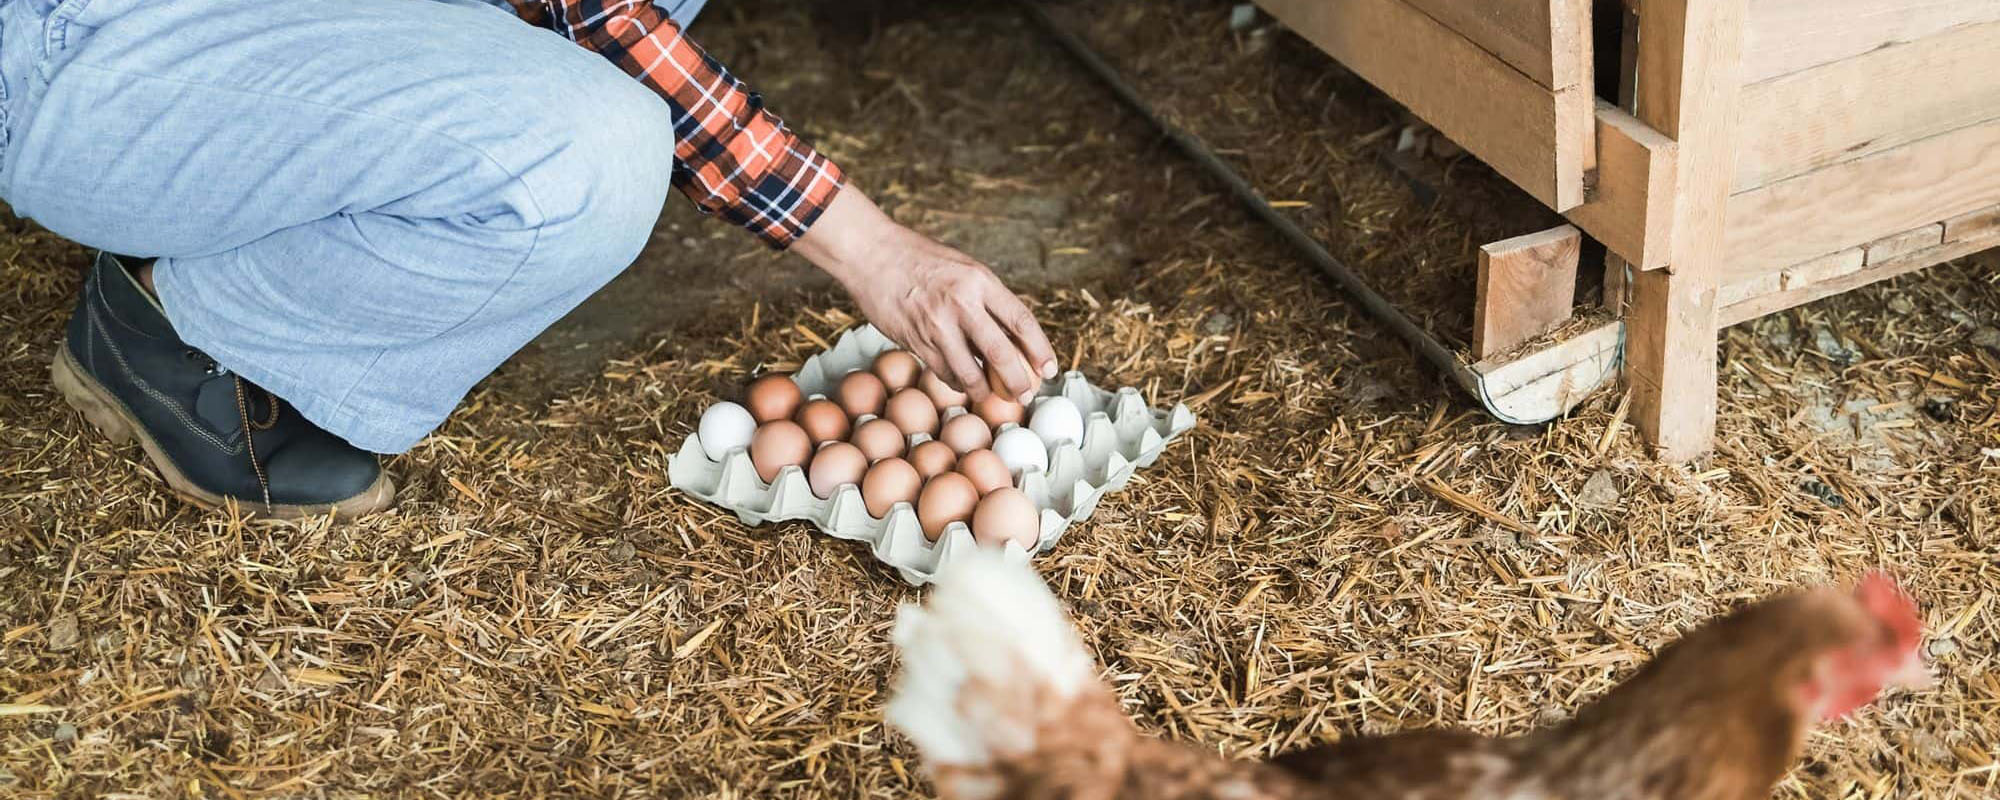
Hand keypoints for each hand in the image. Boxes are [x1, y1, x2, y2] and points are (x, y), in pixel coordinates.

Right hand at [793, 187, 1056, 401]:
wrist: (872, 254)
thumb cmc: (920, 259)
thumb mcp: (963, 268)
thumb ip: (987, 298)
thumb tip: (1013, 334)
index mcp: (979, 281)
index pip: (1021, 320)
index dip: (1039, 349)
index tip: (1048, 369)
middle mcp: (961, 303)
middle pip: (1000, 353)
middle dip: (1017, 381)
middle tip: (1024, 396)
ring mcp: (936, 325)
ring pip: (969, 372)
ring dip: (983, 391)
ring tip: (991, 396)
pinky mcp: (914, 341)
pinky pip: (942, 371)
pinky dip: (955, 382)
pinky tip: (961, 383)